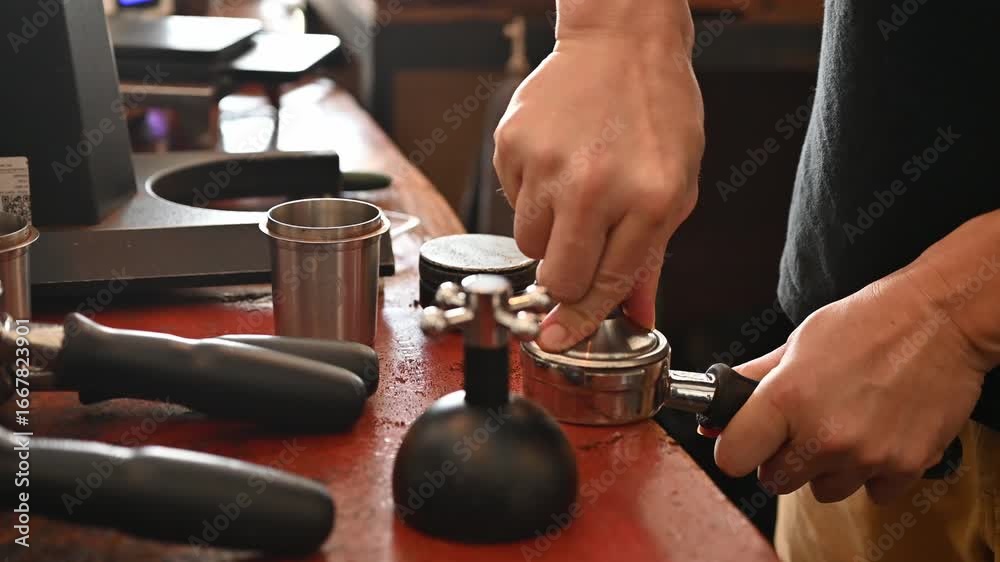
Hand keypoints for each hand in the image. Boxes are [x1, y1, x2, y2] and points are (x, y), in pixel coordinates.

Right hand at [493, 31, 703, 350]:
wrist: (620, 44)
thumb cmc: (656, 114)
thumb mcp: (675, 188)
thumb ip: (649, 259)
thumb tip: (635, 317)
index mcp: (648, 201)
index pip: (604, 284)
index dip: (579, 321)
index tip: (555, 340)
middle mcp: (594, 186)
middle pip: (556, 275)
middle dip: (562, 276)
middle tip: (575, 250)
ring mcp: (547, 164)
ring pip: (526, 242)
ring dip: (547, 231)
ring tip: (573, 190)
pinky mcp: (511, 145)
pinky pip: (510, 201)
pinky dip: (530, 194)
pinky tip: (556, 162)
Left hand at [714, 263, 987, 503]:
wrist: (940, 320)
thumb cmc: (866, 323)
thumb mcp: (798, 342)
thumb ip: (754, 381)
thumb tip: (713, 414)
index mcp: (787, 399)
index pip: (732, 457)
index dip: (735, 448)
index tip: (746, 440)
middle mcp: (823, 434)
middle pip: (775, 480)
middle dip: (781, 458)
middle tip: (801, 427)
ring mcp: (866, 455)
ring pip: (824, 489)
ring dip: (828, 467)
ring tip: (845, 424)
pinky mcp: (905, 466)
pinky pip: (872, 492)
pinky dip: (872, 472)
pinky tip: (877, 434)